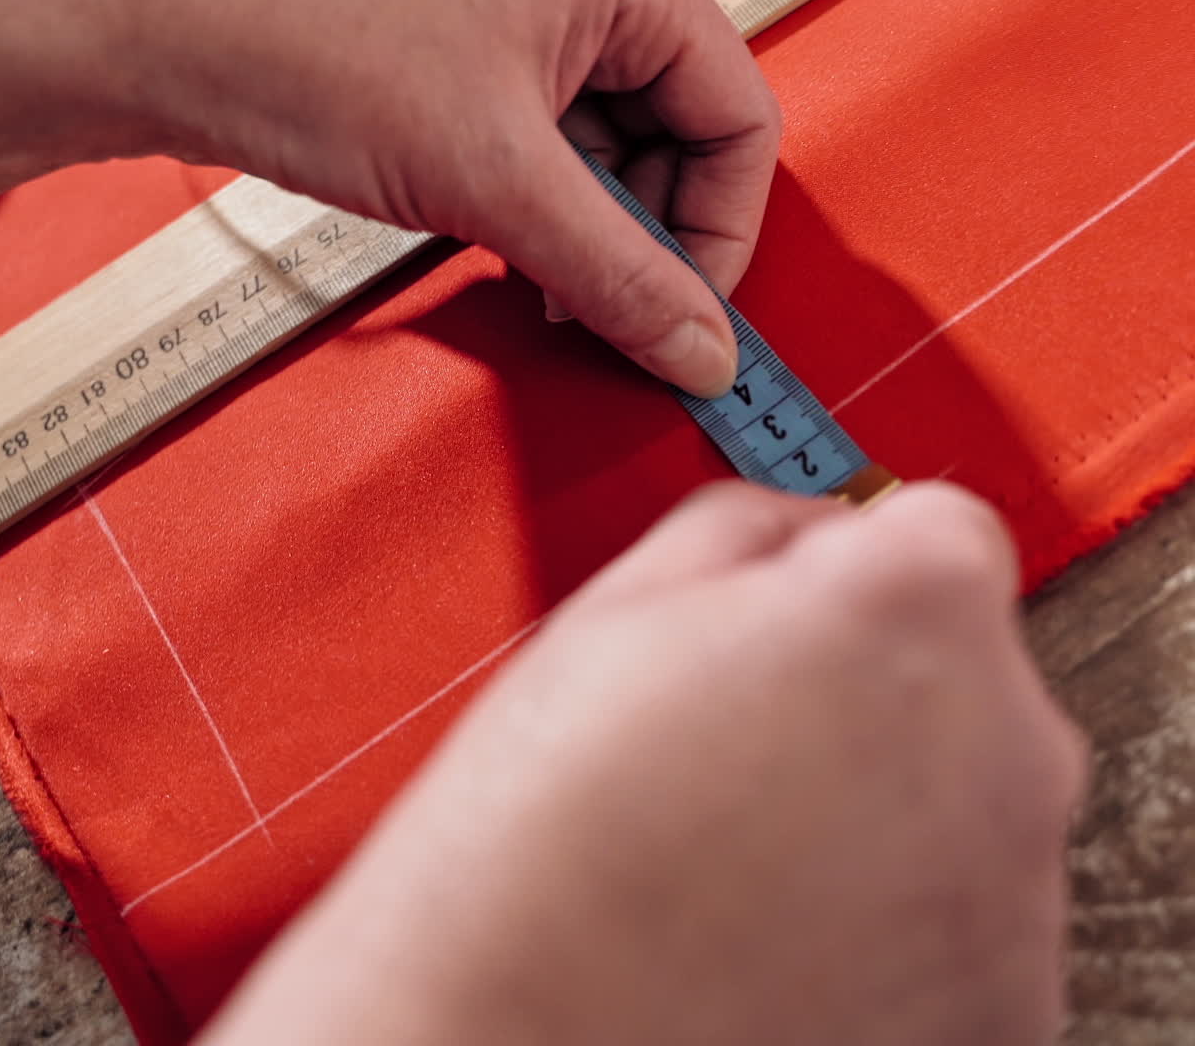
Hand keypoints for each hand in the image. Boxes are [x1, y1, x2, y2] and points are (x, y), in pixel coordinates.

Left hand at [111, 0, 778, 396]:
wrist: (167, 33)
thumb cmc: (314, 46)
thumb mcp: (497, 181)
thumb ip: (616, 276)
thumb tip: (700, 352)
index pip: (739, 119)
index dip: (722, 233)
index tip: (687, 318)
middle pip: (681, 142)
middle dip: (649, 240)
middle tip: (608, 313)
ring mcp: (533, 21)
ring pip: (615, 157)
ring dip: (593, 237)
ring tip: (545, 286)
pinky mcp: (481, 63)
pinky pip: (555, 155)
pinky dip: (548, 218)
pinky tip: (514, 256)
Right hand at [203, 482, 1084, 1045]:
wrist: (506, 1040)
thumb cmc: (544, 832)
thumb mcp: (624, 603)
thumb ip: (747, 526)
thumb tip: (801, 534)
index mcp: (914, 606)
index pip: (933, 525)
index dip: (843, 558)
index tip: (795, 602)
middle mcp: (1004, 742)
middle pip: (958, 661)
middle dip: (867, 674)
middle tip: (741, 725)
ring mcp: (1014, 890)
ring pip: (962, 786)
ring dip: (882, 794)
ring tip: (738, 836)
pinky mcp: (1002, 1008)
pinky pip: (963, 906)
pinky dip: (894, 906)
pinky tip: (773, 918)